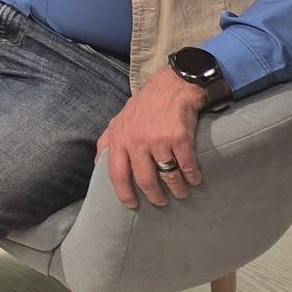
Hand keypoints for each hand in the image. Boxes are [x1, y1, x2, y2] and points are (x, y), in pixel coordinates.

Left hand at [97, 67, 209, 208]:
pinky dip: (192, 176)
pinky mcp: (179, 138)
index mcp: (119, 139)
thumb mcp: (118, 120)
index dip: (123, 193)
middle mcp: (137, 142)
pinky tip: (194, 179)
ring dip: (176, 189)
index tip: (131, 205)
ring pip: (167, 175)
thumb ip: (107, 141)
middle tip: (160, 203)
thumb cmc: (145, 105)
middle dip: (154, 196)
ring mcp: (158, 140)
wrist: (172, 86)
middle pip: (144, 179)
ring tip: (180, 193)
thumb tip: (97, 163)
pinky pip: (186, 166)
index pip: (116, 173)